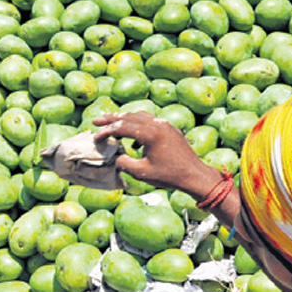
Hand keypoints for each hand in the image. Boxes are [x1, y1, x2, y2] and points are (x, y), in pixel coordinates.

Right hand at [91, 112, 221, 197]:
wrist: (194, 175)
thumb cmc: (169, 176)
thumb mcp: (141, 173)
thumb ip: (124, 163)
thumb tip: (116, 156)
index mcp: (150, 134)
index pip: (122, 127)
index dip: (106, 131)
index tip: (96, 138)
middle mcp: (157, 124)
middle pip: (129, 116)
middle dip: (111, 119)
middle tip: (96, 121)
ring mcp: (165, 125)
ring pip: (139, 115)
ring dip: (124, 118)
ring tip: (111, 121)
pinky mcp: (170, 129)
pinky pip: (150, 120)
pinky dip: (137, 123)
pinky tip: (132, 135)